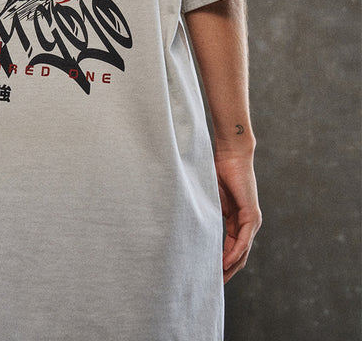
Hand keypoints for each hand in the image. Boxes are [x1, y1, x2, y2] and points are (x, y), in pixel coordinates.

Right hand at [214, 151, 261, 282]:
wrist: (232, 155)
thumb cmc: (219, 170)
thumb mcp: (210, 197)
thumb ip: (206, 211)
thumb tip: (188, 222)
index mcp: (236, 219)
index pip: (231, 247)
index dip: (221, 262)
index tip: (209, 274)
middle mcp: (247, 223)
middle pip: (239, 255)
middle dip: (227, 271)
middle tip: (213, 285)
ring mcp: (252, 220)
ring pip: (242, 251)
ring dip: (231, 266)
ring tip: (219, 279)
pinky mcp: (252, 215)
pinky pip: (243, 240)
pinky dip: (235, 252)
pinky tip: (226, 263)